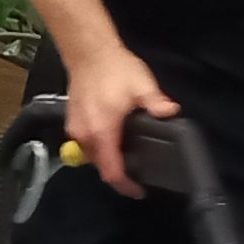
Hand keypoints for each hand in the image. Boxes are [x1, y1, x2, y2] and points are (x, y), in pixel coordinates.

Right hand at [66, 44, 179, 196]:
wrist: (88, 52)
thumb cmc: (115, 69)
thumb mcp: (142, 85)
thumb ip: (156, 103)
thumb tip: (171, 113)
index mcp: (102, 133)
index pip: (112, 172)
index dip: (126, 186)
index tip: (139, 191)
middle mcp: (85, 138)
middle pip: (102, 167)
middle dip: (118, 172)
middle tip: (138, 169)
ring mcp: (75, 131)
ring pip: (92, 157)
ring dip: (108, 159)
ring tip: (126, 153)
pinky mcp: (71, 124)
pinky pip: (86, 145)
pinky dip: (99, 147)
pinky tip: (112, 137)